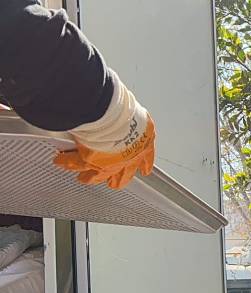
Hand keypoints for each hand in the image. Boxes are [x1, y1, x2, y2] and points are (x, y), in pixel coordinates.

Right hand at [55, 73, 154, 189]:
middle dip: (119, 179)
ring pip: (97, 176)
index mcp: (142, 147)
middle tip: (115, 183)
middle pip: (123, 176)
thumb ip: (135, 118)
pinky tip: (60, 162)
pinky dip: (66, 162)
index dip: (145, 165)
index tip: (146, 171)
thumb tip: (129, 104)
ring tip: (84, 178)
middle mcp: (125, 159)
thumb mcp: (138, 115)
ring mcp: (107, 163)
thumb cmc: (126, 111)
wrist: (112, 115)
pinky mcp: (89, 160)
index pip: (146, 159)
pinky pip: (74, 163)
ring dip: (90, 177)